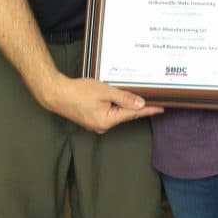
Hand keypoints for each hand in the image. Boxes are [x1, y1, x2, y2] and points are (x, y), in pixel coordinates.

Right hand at [43, 75, 163, 133]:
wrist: (56, 94)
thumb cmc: (78, 92)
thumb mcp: (105, 91)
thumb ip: (124, 98)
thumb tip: (140, 104)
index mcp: (108, 120)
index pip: (133, 114)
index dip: (148, 110)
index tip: (161, 108)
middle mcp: (103, 126)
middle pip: (125, 115)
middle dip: (137, 107)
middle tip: (153, 99)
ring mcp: (96, 124)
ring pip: (116, 113)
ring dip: (125, 105)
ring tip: (136, 97)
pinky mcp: (91, 120)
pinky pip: (108, 113)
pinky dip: (115, 106)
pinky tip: (118, 99)